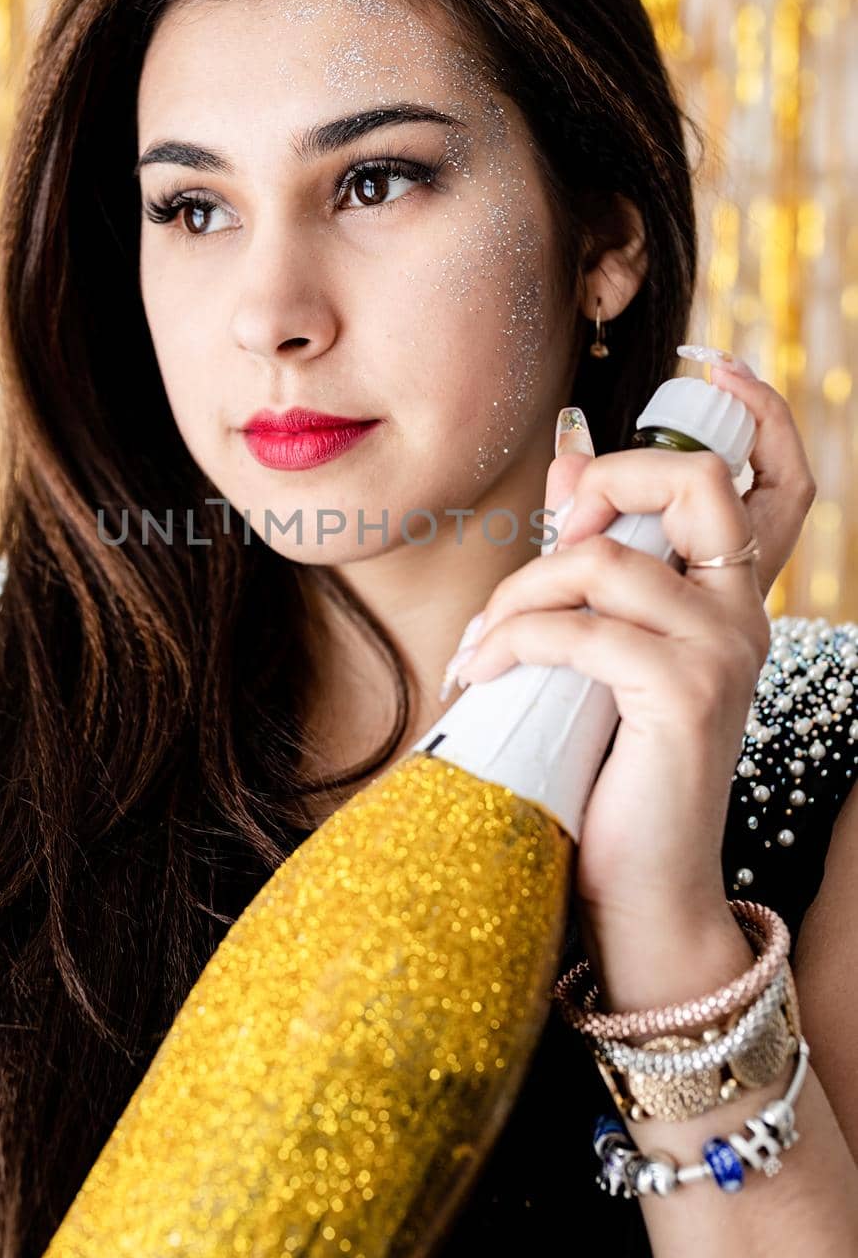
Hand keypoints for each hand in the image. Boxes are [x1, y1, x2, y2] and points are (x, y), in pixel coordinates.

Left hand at [447, 353, 816, 977]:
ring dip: (516, 596)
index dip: (760, 414)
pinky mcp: (682, 693)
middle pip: (698, 483)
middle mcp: (743, 614)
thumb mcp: (601, 653)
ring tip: (478, 648)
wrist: (637, 890)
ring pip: (602, 558)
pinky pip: (574, 628)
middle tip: (556, 532)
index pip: (780, 484)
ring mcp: (721, 651)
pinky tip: (479, 677)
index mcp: (730, 599)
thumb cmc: (609, 769)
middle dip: (610, 479)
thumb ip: (595, 566)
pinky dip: (507, 644)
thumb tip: (568, 466)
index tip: (711, 367)